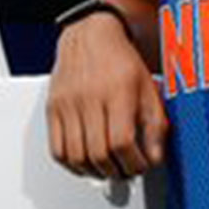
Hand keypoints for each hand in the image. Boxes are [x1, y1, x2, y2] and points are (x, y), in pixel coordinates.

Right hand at [47, 11, 166, 178]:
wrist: (90, 36)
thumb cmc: (120, 62)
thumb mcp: (148, 88)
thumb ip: (155, 125)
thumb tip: (154, 157)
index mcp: (117, 91)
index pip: (122, 142)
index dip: (134, 163)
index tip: (141, 165)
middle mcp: (89, 97)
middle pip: (98, 153)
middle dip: (117, 172)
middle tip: (126, 171)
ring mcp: (68, 104)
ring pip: (76, 156)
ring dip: (94, 172)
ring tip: (108, 170)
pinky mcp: (53, 109)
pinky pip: (57, 149)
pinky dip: (72, 165)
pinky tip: (86, 163)